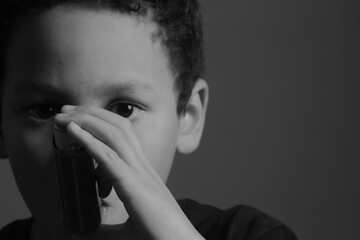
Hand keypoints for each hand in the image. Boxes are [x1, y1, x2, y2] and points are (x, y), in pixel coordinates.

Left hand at [54, 105, 204, 239]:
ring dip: (87, 121)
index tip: (78, 118)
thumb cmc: (158, 236)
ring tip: (66, 116)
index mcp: (143, 173)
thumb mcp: (125, 230)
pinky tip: (74, 132)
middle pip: (118, 127)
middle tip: (67, 110)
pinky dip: (90, 142)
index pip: (123, 135)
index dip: (101, 121)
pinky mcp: (134, 186)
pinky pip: (109, 158)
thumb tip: (81, 232)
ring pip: (113, 135)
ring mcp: (140, 173)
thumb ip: (104, 229)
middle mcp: (142, 167)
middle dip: (91, 113)